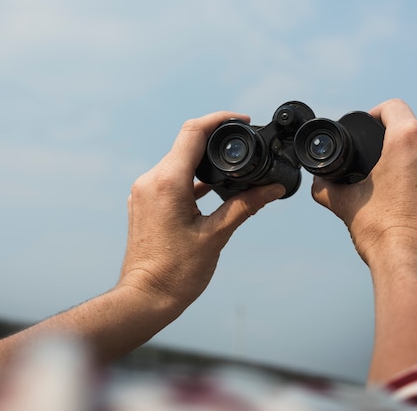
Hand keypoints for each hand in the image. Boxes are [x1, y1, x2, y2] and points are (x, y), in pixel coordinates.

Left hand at [118, 111, 285, 307]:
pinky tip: (209, 190)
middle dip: (214, 140)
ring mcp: (143, 191)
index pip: (193, 132)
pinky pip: (169, 179)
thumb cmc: (176, 272)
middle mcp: (150, 180)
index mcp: (167, 182)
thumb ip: (245, 206)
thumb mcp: (216, 235)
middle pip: (185, 144)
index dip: (220, 120)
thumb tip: (273, 188)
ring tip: (230, 171)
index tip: (242, 120)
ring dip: (202, 161)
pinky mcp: (143, 202)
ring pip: (177, 162)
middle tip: (241, 144)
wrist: (145, 297)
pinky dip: (190, 179)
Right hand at [312, 99, 416, 272]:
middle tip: (386, 169)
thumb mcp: (344, 204)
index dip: (377, 115)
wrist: (415, 265)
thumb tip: (319, 182)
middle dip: (400, 145)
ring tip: (407, 188)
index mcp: (408, 139)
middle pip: (416, 131)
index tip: (372, 128)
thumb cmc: (382, 232)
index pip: (393, 107)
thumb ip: (326, 186)